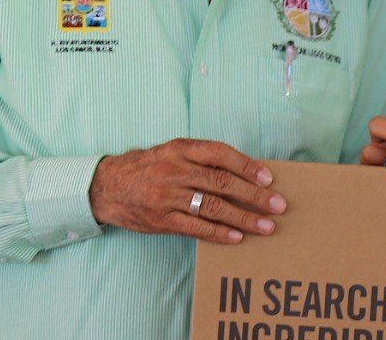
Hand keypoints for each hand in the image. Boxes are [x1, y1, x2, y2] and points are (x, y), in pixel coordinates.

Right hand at [88, 138, 285, 243]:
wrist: (107, 186)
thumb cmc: (148, 167)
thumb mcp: (171, 152)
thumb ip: (201, 159)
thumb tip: (243, 172)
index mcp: (180, 148)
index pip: (219, 153)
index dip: (246, 165)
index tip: (268, 177)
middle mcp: (175, 170)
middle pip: (221, 182)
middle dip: (254, 195)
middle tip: (278, 205)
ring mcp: (167, 196)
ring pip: (212, 207)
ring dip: (243, 218)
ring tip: (265, 226)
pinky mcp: (161, 219)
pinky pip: (195, 227)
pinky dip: (219, 233)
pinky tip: (237, 237)